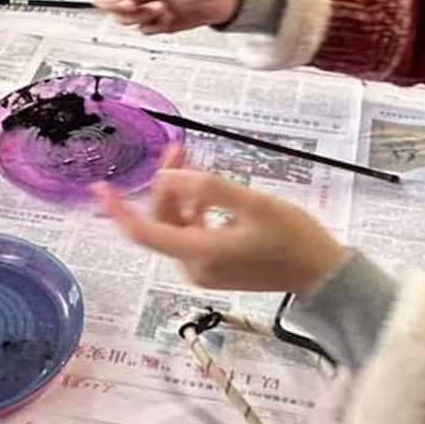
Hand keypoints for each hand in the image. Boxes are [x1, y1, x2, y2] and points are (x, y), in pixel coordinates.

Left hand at [95, 149, 347, 293]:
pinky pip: (192, 233)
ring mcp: (205, 270)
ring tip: (193, 161)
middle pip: (163, 222)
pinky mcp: (216, 268)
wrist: (322, 274)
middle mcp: (195, 266)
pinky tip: (207, 189)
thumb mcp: (254, 204)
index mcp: (200, 253)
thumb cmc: (293, 237)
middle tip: (179, 149)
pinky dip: (193, 208)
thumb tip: (167, 178)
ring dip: (180, 193)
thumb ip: (209, 189)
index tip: (101, 186)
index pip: (145, 233)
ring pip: (177, 226)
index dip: (119, 210)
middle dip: (166, 184)